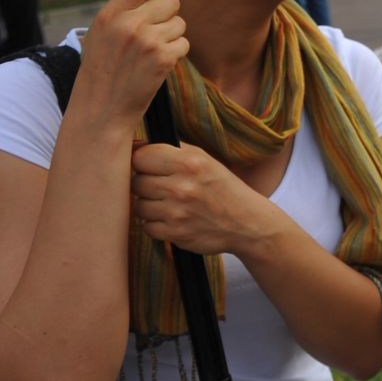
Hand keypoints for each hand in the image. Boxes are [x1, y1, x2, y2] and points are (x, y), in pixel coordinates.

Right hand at [71, 0, 186, 128]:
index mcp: (109, 14)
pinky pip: (184, 44)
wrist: (100, 110)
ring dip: (171, 37)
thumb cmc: (103, 70)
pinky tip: (155, 66)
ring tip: (148, 54)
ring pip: (180, 23)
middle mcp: (128, 24)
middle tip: (151, 34)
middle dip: (167, 16)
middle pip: (171, 0)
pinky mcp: (163, 59)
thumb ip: (125, 10)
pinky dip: (174, 55)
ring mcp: (147, 41)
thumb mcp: (101, 33)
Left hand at [131, 142, 277, 256]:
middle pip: (136, 182)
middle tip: (166, 188)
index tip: (151, 167)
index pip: (140, 157)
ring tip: (171, 204)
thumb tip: (133, 146)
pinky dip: (157, 224)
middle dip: (147, 185)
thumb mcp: (204, 160)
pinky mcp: (174, 233)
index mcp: (190, 162)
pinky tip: (174, 219)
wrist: (248, 222)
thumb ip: (171, 151)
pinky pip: (146, 226)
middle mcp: (182, 186)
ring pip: (139, 205)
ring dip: (151, 206)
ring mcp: (177, 212)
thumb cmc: (222, 187)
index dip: (143, 162)